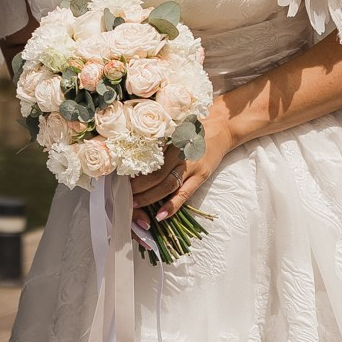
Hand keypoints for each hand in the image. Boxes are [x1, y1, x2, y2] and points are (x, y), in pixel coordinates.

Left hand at [133, 105, 235, 226]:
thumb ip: (156, 140)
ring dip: (150, 198)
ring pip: (167, 186)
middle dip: (138, 189)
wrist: (222, 127)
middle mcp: (180, 154)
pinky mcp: (201, 176)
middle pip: (155, 176)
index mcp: (170, 141)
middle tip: (123, 196)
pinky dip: (172, 206)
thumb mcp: (172, 128)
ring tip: (134, 205)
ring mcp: (192, 167)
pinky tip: (160, 215)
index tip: (119, 181)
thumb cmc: (192, 126)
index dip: (133, 174)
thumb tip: (131, 155)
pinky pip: (185, 194)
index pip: (148, 161)